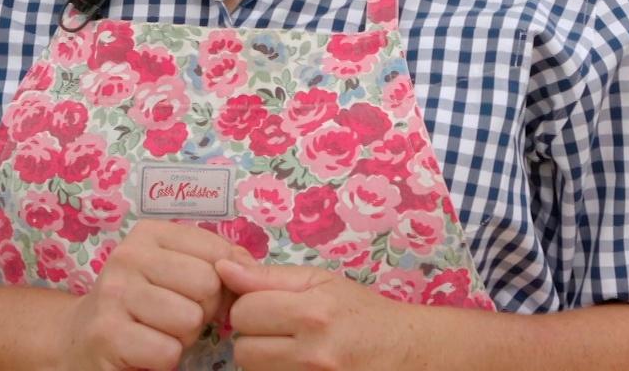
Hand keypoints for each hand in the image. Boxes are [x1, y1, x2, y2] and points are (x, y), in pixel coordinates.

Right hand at [55, 220, 239, 370]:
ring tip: (159, 332)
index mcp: (149, 234)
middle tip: (175, 317)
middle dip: (202, 311)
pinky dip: (165, 359)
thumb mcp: (178, 271)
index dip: (222, 283)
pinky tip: (145, 350)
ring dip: (183, 337)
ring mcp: (113, 295)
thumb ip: (218, 263)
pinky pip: (168, 351)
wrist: (84, 337)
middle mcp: (127, 257)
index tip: (198, 295)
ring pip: (189, 319)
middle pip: (207, 285)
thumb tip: (252, 269)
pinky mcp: (107, 335)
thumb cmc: (145, 303)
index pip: (217, 252)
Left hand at [217, 257, 412, 370]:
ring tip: (290, 350)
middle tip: (279, 332)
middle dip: (254, 339)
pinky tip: (296, 366)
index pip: (243, 312)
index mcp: (313, 313)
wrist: (406, 353)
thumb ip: (269, 277)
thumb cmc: (362, 313)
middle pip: (242, 350)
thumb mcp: (322, 282)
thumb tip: (222, 268)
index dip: (250, 307)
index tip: (268, 307)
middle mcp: (313, 354)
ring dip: (264, 362)